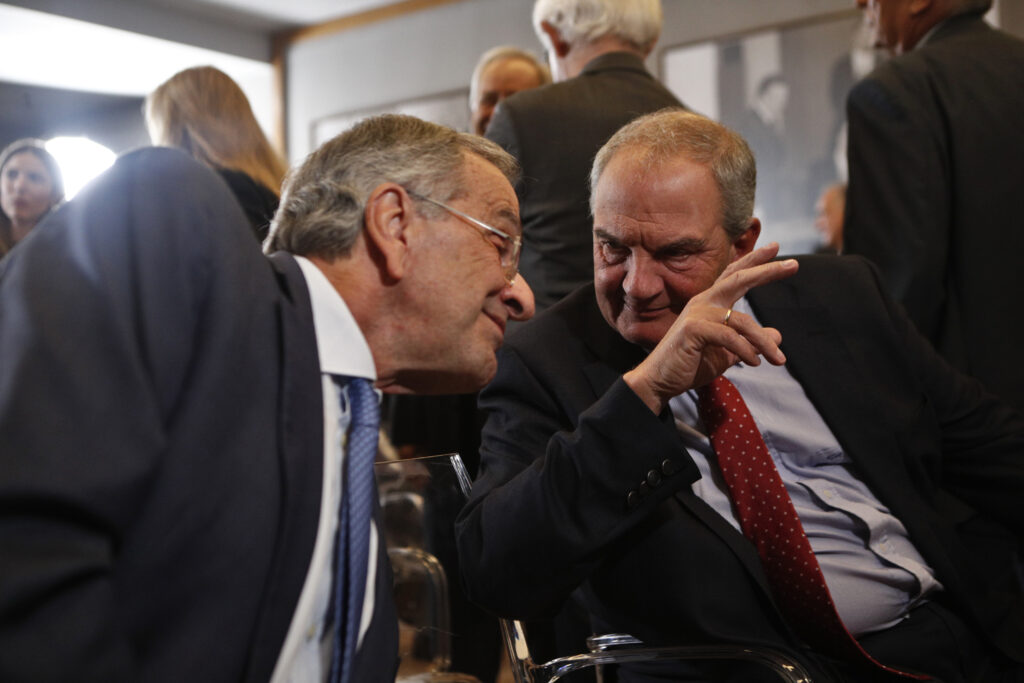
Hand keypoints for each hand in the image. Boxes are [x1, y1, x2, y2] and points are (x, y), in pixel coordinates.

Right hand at [624, 244, 797, 413]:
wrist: (660, 382)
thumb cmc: (689, 365)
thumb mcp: (727, 354)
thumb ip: (750, 343)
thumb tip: (778, 335)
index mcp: (709, 304)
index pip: (734, 276)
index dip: (754, 261)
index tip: (775, 248)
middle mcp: (703, 302)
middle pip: (738, 279)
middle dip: (766, 270)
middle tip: (793, 264)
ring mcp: (696, 314)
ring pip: (742, 321)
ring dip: (764, 342)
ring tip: (778, 360)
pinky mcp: (693, 330)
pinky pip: (730, 337)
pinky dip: (746, 351)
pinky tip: (755, 363)